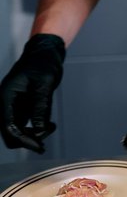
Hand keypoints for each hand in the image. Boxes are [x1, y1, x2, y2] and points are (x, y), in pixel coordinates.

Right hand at [0, 34, 65, 152]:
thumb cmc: (43, 62)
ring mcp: (13, 105)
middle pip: (10, 132)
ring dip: (32, 135)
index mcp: (6, 96)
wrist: (45, 51)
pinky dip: (36, 128)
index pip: (9, 126)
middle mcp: (6, 103)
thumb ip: (41, 106)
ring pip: (17, 130)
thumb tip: (40, 129)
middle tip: (44, 143)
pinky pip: (24, 124)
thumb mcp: (44, 83)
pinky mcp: (21, 106)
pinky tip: (49, 125)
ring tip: (50, 128)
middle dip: (27, 140)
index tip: (38, 146)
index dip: (23, 139)